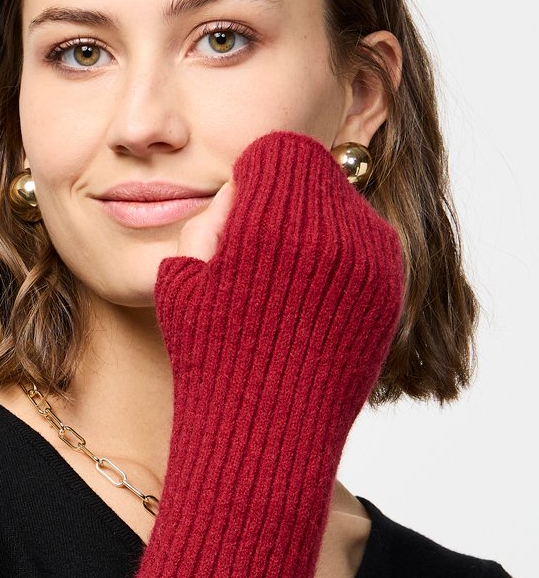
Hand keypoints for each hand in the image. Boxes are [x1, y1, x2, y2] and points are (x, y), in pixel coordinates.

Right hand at [154, 128, 404, 430]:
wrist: (268, 426)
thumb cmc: (212, 353)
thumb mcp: (185, 274)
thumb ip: (213, 216)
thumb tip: (244, 186)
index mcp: (274, 219)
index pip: (277, 150)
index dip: (254, 175)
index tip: (243, 211)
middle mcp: (332, 230)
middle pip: (314, 172)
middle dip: (286, 196)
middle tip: (261, 245)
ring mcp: (371, 258)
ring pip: (344, 204)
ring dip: (315, 223)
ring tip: (286, 278)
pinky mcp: (391, 286)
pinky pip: (367, 241)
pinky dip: (342, 255)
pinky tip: (314, 298)